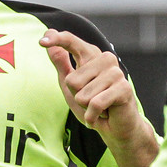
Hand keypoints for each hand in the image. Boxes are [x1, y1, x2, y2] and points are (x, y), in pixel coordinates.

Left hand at [40, 29, 141, 143]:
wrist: (116, 127)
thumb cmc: (93, 104)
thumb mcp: (71, 85)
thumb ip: (61, 63)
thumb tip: (49, 38)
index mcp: (92, 55)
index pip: (71, 41)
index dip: (57, 40)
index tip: (42, 42)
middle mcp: (105, 59)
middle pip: (72, 80)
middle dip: (77, 97)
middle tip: (91, 101)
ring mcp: (116, 73)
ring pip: (83, 95)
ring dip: (87, 108)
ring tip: (98, 107)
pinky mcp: (124, 88)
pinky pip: (95, 104)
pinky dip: (92, 116)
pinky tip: (102, 116)